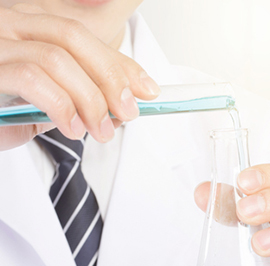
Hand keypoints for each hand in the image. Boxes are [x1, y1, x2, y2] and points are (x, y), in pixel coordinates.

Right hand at [0, 3, 159, 150]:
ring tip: (99, 131)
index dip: (120, 62)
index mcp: (27, 26)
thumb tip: (120, 108)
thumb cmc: (1, 113)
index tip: (148, 90)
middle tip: (128, 112)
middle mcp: (7, 23)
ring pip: (57, 58)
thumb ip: (81, 100)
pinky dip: (62, 106)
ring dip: (90, 100)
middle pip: (73, 37)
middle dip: (110, 78)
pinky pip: (33, 79)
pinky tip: (71, 127)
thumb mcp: (50, 105)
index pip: (82, 35)